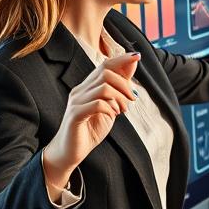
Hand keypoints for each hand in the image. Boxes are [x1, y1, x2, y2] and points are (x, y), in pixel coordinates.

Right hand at [43, 53, 139, 187]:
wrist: (71, 152)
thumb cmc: (91, 129)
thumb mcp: (110, 108)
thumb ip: (118, 90)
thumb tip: (131, 68)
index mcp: (88, 87)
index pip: (104, 65)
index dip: (121, 59)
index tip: (137, 56)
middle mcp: (80, 91)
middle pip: (106, 72)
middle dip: (125, 84)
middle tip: (132, 99)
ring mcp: (76, 102)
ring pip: (104, 88)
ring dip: (120, 98)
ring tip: (122, 110)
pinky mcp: (75, 115)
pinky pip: (97, 104)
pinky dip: (110, 109)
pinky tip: (112, 116)